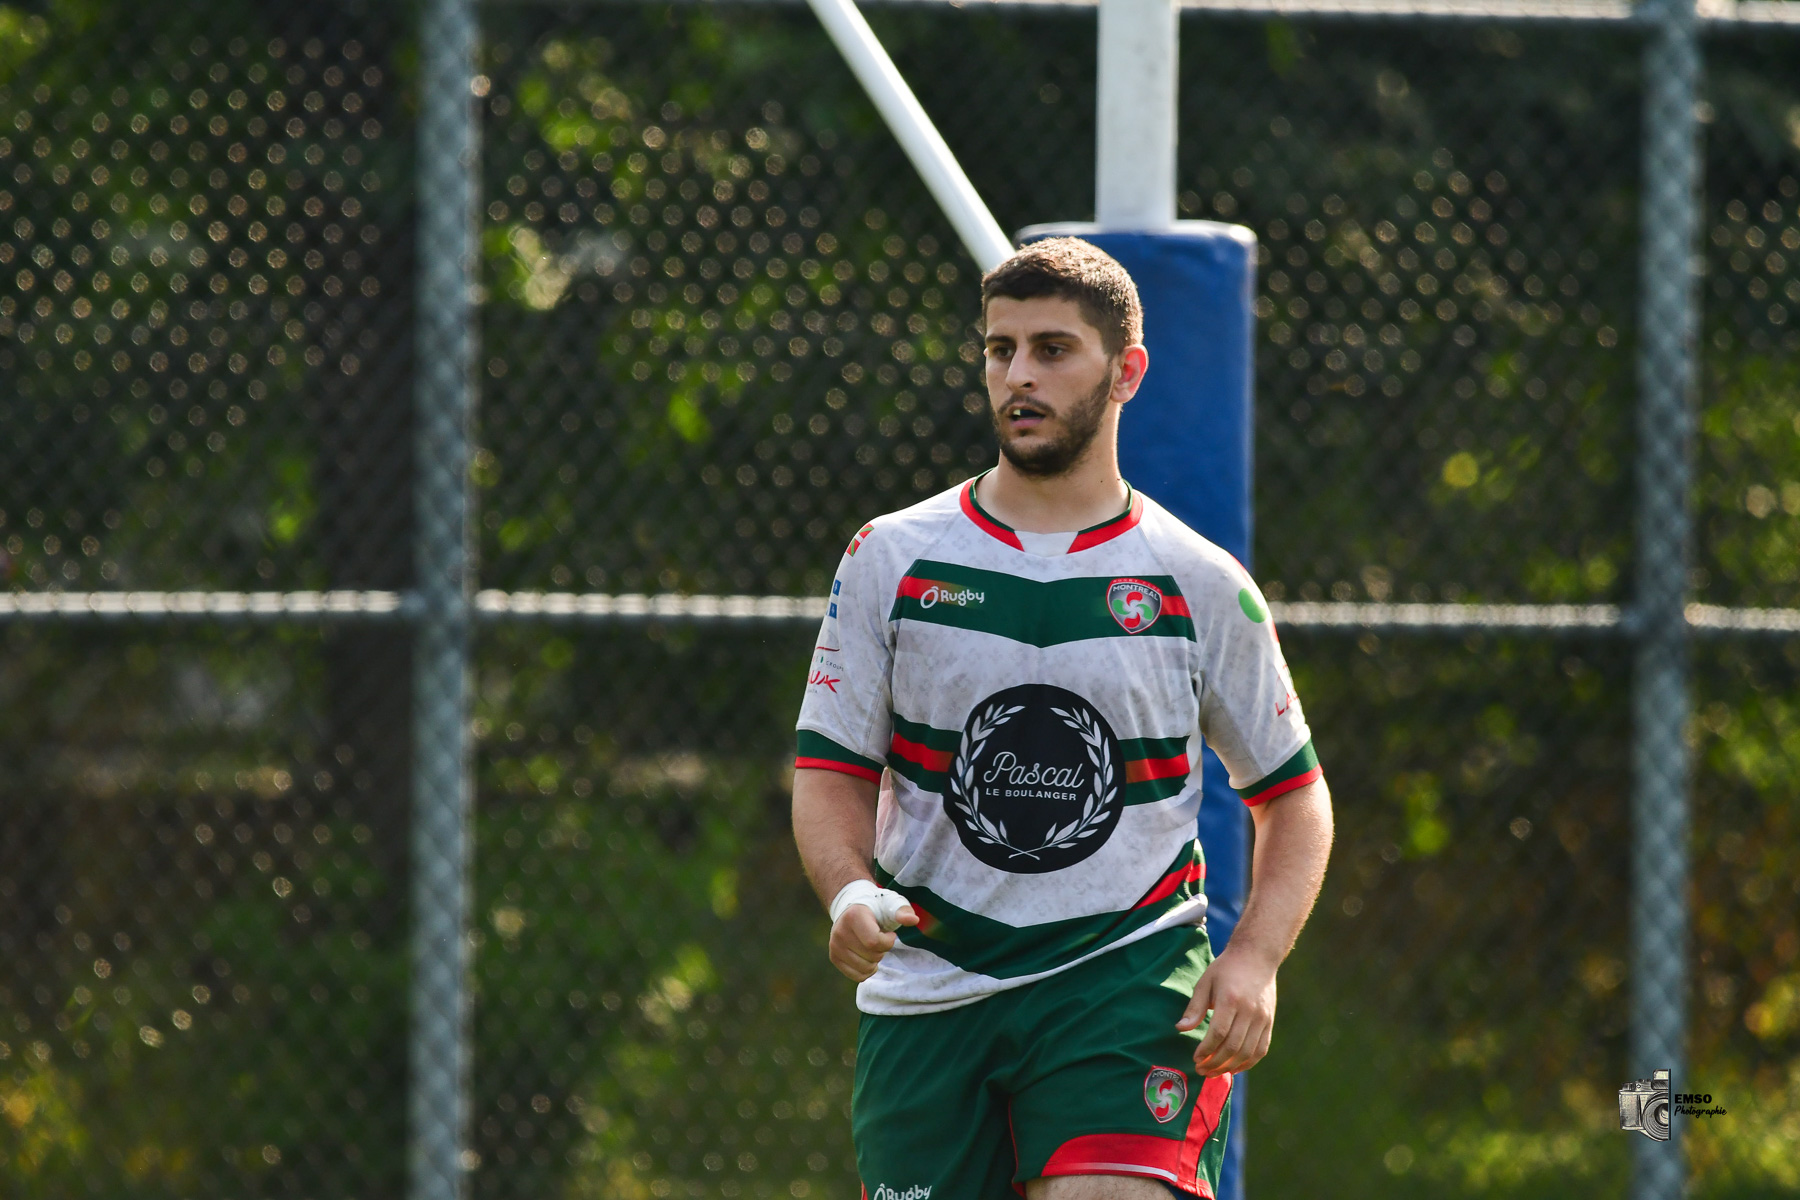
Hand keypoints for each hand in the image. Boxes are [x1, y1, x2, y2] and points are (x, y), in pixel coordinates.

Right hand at [827, 901, 917, 981]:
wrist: (853, 907)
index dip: (888, 942)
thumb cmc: (876, 908)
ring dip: (875, 961)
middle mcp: (840, 931)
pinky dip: (867, 971)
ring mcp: (835, 945)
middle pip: (871, 956)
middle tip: (880, 939)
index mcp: (854, 916)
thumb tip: (914, 920)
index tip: (890, 934)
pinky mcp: (834, 957)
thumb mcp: (891, 904)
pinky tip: (867, 957)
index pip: (874, 942)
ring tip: (872, 947)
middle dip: (882, 951)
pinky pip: (857, 976)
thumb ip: (903, 911)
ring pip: (864, 968)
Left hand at [1177, 947, 1277, 1075]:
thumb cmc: (1226, 969)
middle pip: (1233, 1046)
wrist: (1256, 957)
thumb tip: (1181, 1028)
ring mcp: (1262, 1018)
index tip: (1195, 1058)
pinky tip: (1234, 1068)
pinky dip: (1248, 1063)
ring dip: (1230, 1067)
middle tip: (1201, 1070)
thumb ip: (1195, 1007)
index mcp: (1230, 999)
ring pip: (1248, 1052)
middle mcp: (1249, 1011)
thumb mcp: (1205, 982)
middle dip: (1215, 1063)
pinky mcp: (1270, 1022)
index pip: (1218, 1033)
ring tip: (1214, 1072)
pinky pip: (1261, 1050)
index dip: (1206, 1050)